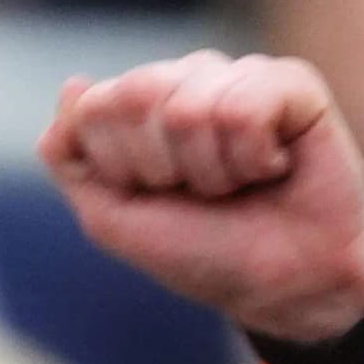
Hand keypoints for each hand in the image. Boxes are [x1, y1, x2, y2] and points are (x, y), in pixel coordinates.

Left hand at [39, 51, 363, 348]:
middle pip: (138, 94)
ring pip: (191, 107)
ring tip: (240, 186)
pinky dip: (253, 158)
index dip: (122, 167)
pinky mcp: (292, 83)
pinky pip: (246, 107)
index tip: (157, 196)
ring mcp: (240, 76)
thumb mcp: (113, 219)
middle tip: (201, 194)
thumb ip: (71, 156)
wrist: (281, 287)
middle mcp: (189, 81)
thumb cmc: (200, 252)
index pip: (96, 108)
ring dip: (212, 171)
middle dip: (164, 167)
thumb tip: (74, 86)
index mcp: (141, 107)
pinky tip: (273, 168)